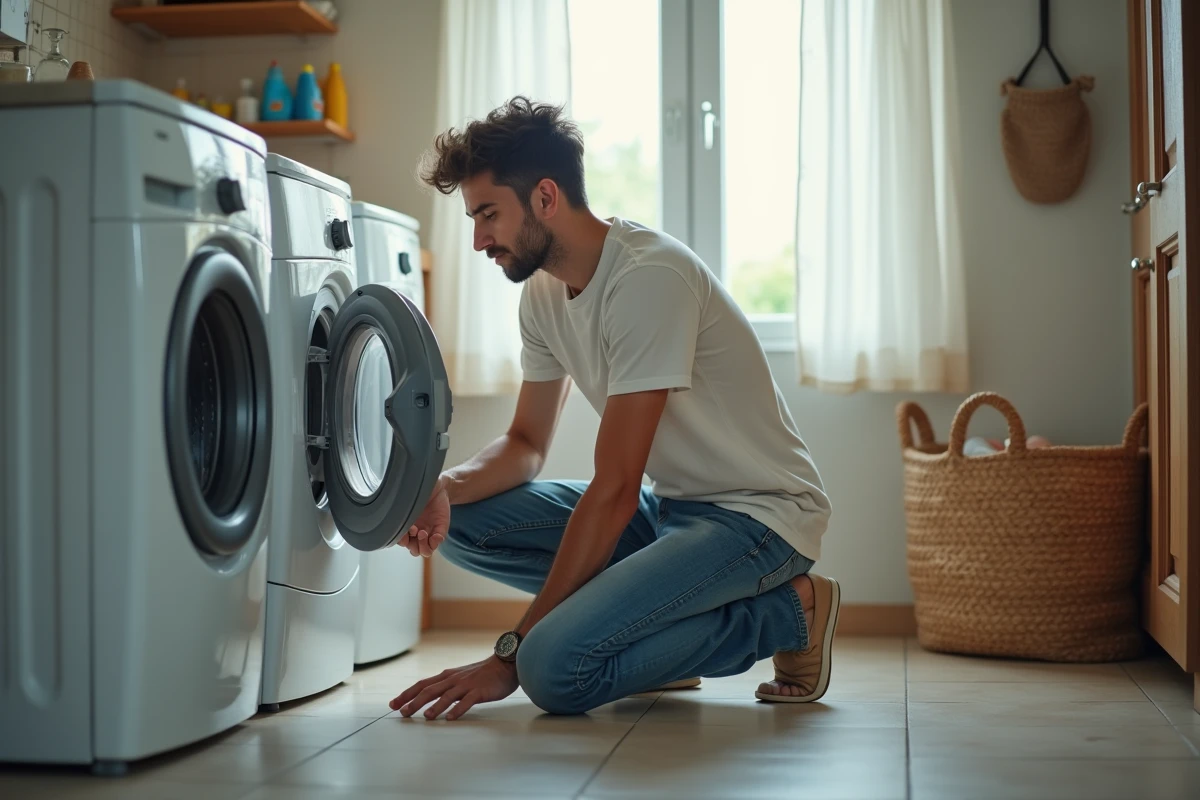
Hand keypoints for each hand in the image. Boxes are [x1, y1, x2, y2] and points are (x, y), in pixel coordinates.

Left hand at [389, 655, 518, 720]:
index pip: (422, 684)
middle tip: (402, 713)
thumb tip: (430, 700)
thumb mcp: (460, 677)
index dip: (406, 694)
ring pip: (447, 695)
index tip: (393, 704)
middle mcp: (453, 679)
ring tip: (426, 717)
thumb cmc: (482, 673)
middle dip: (414, 702)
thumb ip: (446, 686)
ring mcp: (466, 685)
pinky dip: (458, 709)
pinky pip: (467, 701)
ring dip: (435, 706)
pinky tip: (451, 718)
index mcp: (447, 676)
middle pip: (429, 690)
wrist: (505, 663)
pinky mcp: (479, 690)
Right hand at [397, 475, 449, 556]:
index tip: (404, 529)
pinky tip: (435, 535)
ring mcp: (429, 532)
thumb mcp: (407, 500)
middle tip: (414, 530)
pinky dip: (435, 542)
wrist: (437, 485)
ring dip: (422, 546)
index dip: (401, 540)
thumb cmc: (418, 491)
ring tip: (423, 532)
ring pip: (424, 551)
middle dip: (412, 544)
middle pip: (413, 550)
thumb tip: (396, 525)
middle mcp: (416, 532)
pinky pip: (436, 543)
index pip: (401, 542)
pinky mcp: (440, 530)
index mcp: (406, 526)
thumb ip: (400, 512)